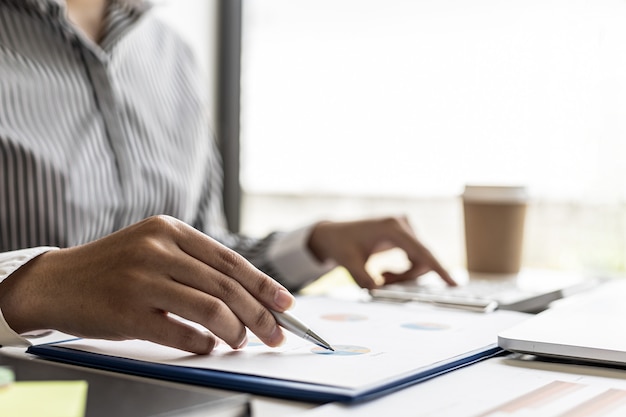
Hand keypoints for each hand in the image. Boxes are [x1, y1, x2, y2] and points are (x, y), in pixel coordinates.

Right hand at [0, 215, 294, 353]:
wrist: (57, 281)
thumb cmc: (114, 268)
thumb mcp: (154, 247)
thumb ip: (194, 263)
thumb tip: (247, 295)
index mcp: (170, 230)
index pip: (230, 259)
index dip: (262, 283)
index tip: (285, 303)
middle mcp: (158, 249)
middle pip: (226, 285)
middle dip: (259, 313)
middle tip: (276, 333)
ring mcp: (141, 280)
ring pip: (210, 308)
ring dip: (235, 330)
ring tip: (242, 341)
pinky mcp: (127, 312)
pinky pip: (180, 333)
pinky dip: (203, 343)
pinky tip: (209, 347)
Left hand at [307, 216, 455, 288]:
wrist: (335, 234)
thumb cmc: (341, 245)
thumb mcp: (349, 264)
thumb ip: (363, 278)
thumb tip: (377, 290)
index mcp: (391, 227)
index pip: (421, 251)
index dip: (438, 269)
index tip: (453, 283)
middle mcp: (403, 224)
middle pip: (421, 260)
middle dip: (405, 278)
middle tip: (382, 284)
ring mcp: (407, 229)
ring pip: (419, 263)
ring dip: (403, 276)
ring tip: (381, 277)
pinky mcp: (407, 236)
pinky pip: (416, 260)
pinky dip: (404, 272)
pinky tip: (386, 272)